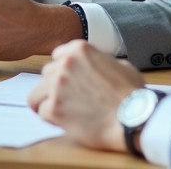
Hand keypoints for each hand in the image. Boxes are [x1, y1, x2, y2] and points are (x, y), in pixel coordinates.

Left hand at [28, 40, 144, 152]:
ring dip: (49, 102)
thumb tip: (93, 66)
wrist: (134, 118)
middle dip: (54, 87)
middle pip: (45, 75)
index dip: (63, 71)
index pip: (56, 57)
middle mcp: (65, 64)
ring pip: (36, 94)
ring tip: (65, 112)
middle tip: (70, 100)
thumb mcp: (120, 65)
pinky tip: (68, 121)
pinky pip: (41, 112)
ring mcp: (57, 85)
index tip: (70, 82)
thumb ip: (98, 60)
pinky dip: (52, 119)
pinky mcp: (54, 108)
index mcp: (79, 49)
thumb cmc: (131, 94)